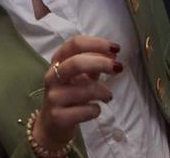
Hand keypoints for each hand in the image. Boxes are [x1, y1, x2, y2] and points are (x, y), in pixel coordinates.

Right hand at [34, 35, 122, 152]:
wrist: (52, 125)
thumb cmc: (70, 95)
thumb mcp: (80, 76)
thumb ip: (93, 63)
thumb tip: (112, 55)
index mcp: (57, 61)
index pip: (74, 44)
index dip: (97, 43)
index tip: (116, 49)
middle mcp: (52, 77)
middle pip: (76, 63)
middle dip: (101, 63)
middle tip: (118, 68)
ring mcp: (53, 98)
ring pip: (85, 90)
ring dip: (103, 92)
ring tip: (108, 96)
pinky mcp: (58, 117)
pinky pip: (86, 110)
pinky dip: (96, 109)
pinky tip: (95, 109)